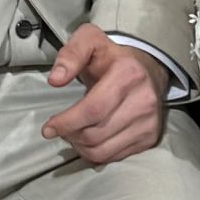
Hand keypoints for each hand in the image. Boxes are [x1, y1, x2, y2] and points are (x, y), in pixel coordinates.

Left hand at [41, 24, 165, 166]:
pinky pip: (115, 157)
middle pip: (95, 134)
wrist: (148, 69)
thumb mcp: (89, 41)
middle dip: (70, 135)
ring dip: (80, 147)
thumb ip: (70, 54)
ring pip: (103, 150)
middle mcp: (143, 100)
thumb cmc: (112, 57)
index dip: (66, 122)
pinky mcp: (150, 138)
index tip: (49, 127)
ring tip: (73, 134)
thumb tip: (55, 80)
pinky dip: (95, 153)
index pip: (93, 109)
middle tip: (60, 128)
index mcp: (128, 74)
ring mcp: (149, 122)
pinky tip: (88, 140)